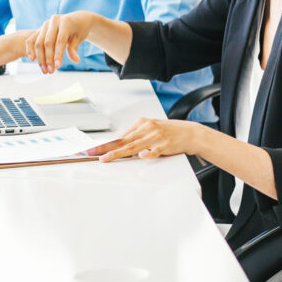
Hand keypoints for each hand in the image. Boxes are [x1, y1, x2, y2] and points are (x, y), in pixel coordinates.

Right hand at [27, 12, 95, 73]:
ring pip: (39, 42)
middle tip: (50, 71)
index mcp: (65, 22)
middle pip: (48, 42)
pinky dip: (31, 49)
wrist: (77, 18)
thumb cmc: (80, 29)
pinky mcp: (40, 28)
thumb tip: (76, 60)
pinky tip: (32, 59)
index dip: (58, 54)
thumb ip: (74, 48)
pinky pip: (33, 39)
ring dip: (40, 57)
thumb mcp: (79, 38)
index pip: (60, 40)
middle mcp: (54, 21)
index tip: (58, 67)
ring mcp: (45, 24)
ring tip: (44, 70)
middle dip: (48, 58)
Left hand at [85, 117, 203, 161]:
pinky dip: (148, 153)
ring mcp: (156, 136)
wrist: (189, 133)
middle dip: (106, 148)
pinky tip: (142, 155)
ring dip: (119, 153)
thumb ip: (136, 136)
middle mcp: (147, 128)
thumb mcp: (150, 130)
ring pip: (134, 146)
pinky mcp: (165, 144)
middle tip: (93, 153)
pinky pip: (155, 150)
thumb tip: (119, 144)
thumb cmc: (168, 132)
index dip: (106, 143)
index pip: (121, 136)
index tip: (94, 149)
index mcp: (142, 123)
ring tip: (107, 158)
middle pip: (123, 141)